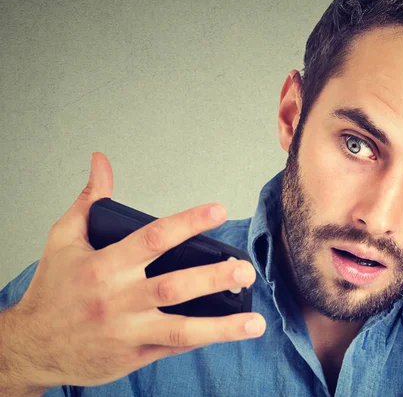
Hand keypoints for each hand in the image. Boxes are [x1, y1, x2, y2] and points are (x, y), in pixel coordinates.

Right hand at [5, 152, 264, 389]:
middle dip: (214, 277)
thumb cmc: (52, 290)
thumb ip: (88, 200)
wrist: (32, 346)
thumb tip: (101, 161)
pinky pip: (173, 347)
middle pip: (174, 286)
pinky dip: (203, 339)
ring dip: (222, 326)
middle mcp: (118, 299)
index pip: (154, 238)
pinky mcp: (133, 356)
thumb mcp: (63, 239)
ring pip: (181, 329)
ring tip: (254, 321)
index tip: (218, 210)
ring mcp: (128, 331)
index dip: (188, 222)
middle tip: (246, 270)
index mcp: (105, 265)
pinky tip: (229, 332)